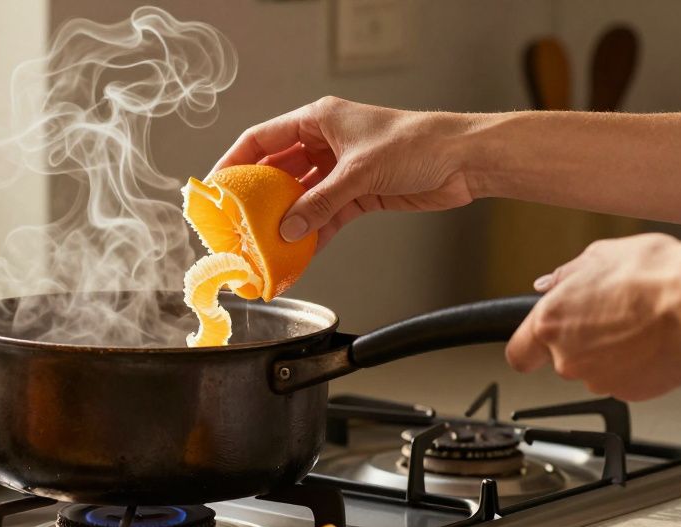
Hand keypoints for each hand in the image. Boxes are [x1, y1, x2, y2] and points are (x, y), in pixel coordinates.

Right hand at [212, 97, 475, 247]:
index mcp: (319, 120)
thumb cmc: (419, 143)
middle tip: (238, 223)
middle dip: (259, 198)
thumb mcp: (360, 172)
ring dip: (286, 221)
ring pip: (301, 197)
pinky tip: (299, 253)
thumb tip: (287, 229)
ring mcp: (340, 169)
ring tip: (266, 244)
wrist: (464, 161)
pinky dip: (313, 233)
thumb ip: (320, 202)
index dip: (235, 161)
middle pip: (279, 171)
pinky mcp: (358, 193)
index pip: (263, 138)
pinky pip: (325, 215)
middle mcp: (325, 142)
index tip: (216, 186)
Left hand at [505, 233, 680, 400]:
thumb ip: (566, 276)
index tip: (536, 345)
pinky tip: (650, 341)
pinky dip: (634, 365)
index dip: (528, 348)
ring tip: (636, 324)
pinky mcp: (629, 393)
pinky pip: (623, 379)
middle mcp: (567, 358)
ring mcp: (598, 379)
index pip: (518, 353)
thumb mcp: (601, 256)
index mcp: (550, 323)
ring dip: (608, 352)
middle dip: (580, 341)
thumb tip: (548, 284)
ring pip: (594, 369)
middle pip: (562, 357)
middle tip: (610, 316)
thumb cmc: (654, 276)